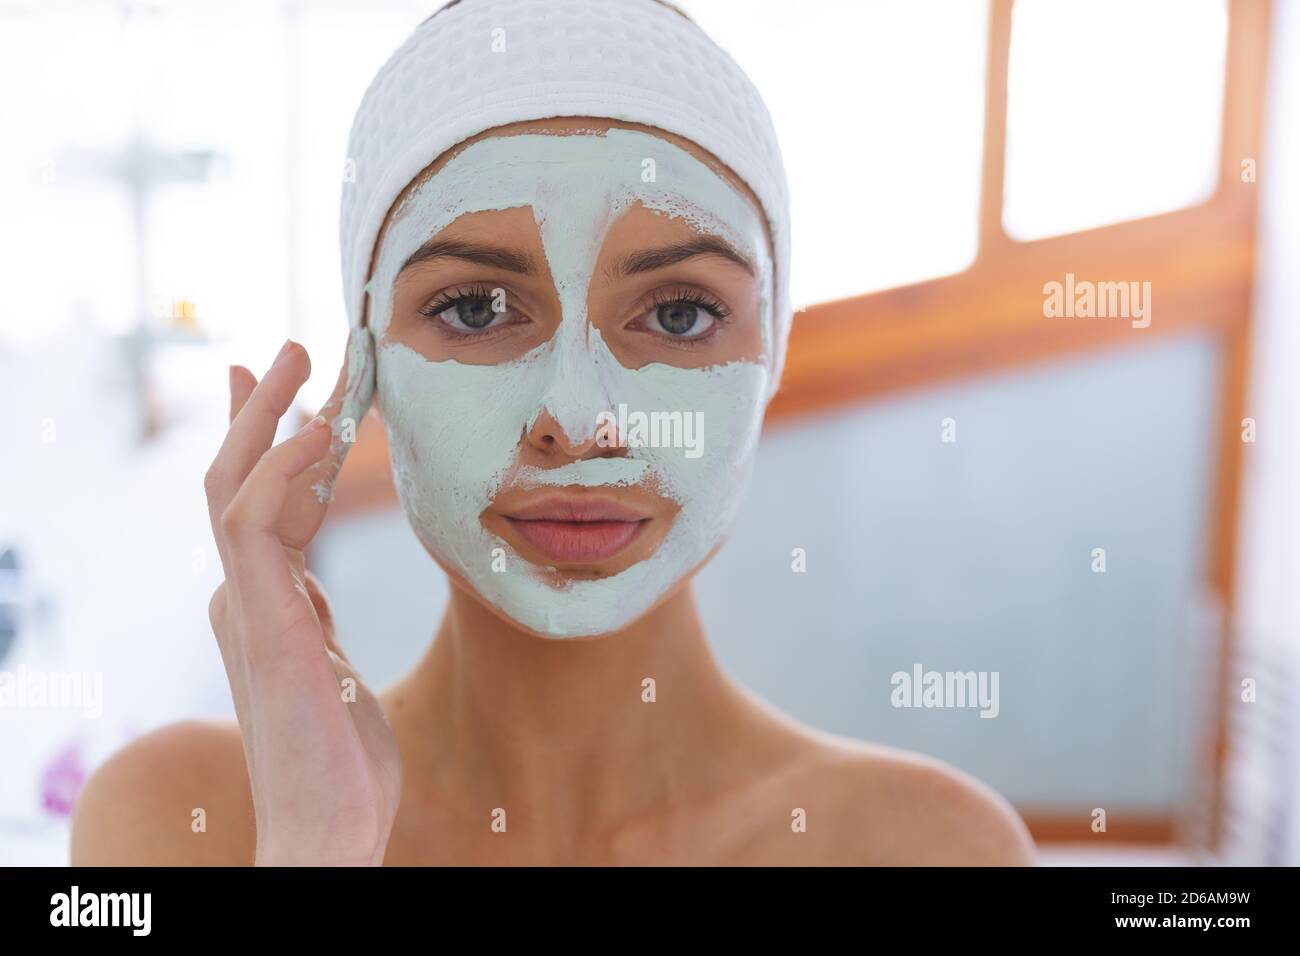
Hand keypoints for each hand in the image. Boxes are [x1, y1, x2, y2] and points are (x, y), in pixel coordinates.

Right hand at [204, 337, 398, 865]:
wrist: (328, 827)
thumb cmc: (341, 761)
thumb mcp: (333, 667)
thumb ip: (314, 621)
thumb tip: (310, 585)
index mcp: (266, 604)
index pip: (262, 504)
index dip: (275, 445)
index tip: (292, 395)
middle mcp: (246, 597)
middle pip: (237, 480)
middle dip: (260, 411)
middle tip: (290, 349)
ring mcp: (247, 607)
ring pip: (234, 485)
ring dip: (266, 416)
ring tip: (302, 357)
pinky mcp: (263, 621)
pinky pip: (258, 525)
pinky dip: (280, 470)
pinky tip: (318, 430)